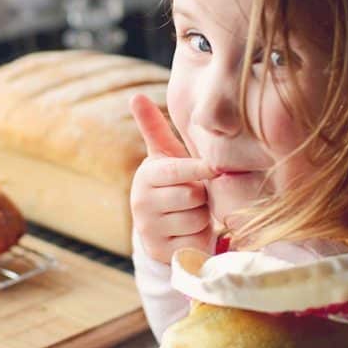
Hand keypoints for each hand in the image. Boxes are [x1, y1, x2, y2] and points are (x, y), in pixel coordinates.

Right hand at [129, 94, 217, 264]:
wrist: (161, 227)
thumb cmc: (171, 182)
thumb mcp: (164, 156)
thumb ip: (153, 127)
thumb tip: (134, 95)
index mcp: (146, 176)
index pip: (175, 171)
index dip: (198, 169)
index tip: (213, 168)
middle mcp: (142, 203)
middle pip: (193, 196)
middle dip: (201, 196)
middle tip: (194, 194)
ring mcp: (150, 230)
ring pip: (197, 220)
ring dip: (202, 217)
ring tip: (191, 212)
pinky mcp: (161, 253)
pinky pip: (196, 242)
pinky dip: (199, 238)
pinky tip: (188, 232)